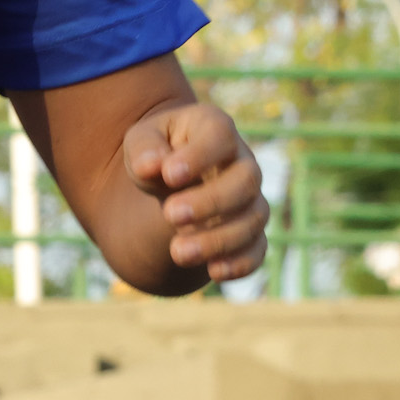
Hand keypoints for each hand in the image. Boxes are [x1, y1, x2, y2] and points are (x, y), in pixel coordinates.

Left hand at [123, 100, 268, 282]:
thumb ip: (144, 149)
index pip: (220, 134)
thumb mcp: (141, 142)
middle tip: (170, 215)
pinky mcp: (251, 231)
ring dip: (218, 239)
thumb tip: (150, 166)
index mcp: (215, 128)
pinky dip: (241, 263)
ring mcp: (251, 198)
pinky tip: (214, 271)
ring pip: (253, 219)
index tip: (169, 176)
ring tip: (178, 252)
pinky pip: (258, 248)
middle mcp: (242, 161)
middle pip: (245, 180)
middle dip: (210, 202)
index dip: (199, 156)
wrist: (171, 178)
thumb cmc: (157, 153)